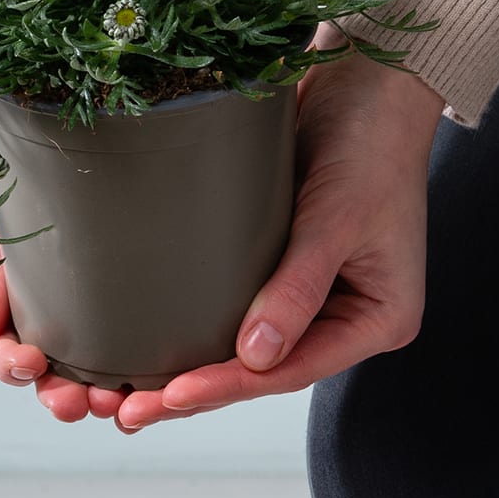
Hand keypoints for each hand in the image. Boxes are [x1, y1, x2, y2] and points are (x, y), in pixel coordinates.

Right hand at [0, 188, 136, 422]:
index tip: (30, 361)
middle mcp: (54, 327)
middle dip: (58, 398)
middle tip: (73, 401)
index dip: (9, 365)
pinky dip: (141, 391)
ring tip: (113, 403)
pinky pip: (140, 369)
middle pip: (49, 381)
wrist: (90, 155)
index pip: (4, 352)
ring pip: (94, 384)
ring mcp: (97, 330)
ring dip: (97, 402)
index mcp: (15, 307)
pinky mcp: (141, 327)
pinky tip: (149, 395)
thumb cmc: (32, 190)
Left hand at [111, 22, 442, 431]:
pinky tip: (145, 338)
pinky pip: (229, 302)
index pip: (291, 370)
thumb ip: (297, 286)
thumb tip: (255, 357)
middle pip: (260, 368)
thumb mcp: (336, 217)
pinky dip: (191, 322)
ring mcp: (308, 288)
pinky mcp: (276, 258)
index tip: (168, 398)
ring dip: (186, 366)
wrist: (367, 84)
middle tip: (127, 413)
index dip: (228, 387)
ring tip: (123, 394)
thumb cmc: (368, 145)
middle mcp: (341, 314)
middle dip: (194, 392)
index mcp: (375, 319)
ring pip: (240, 343)